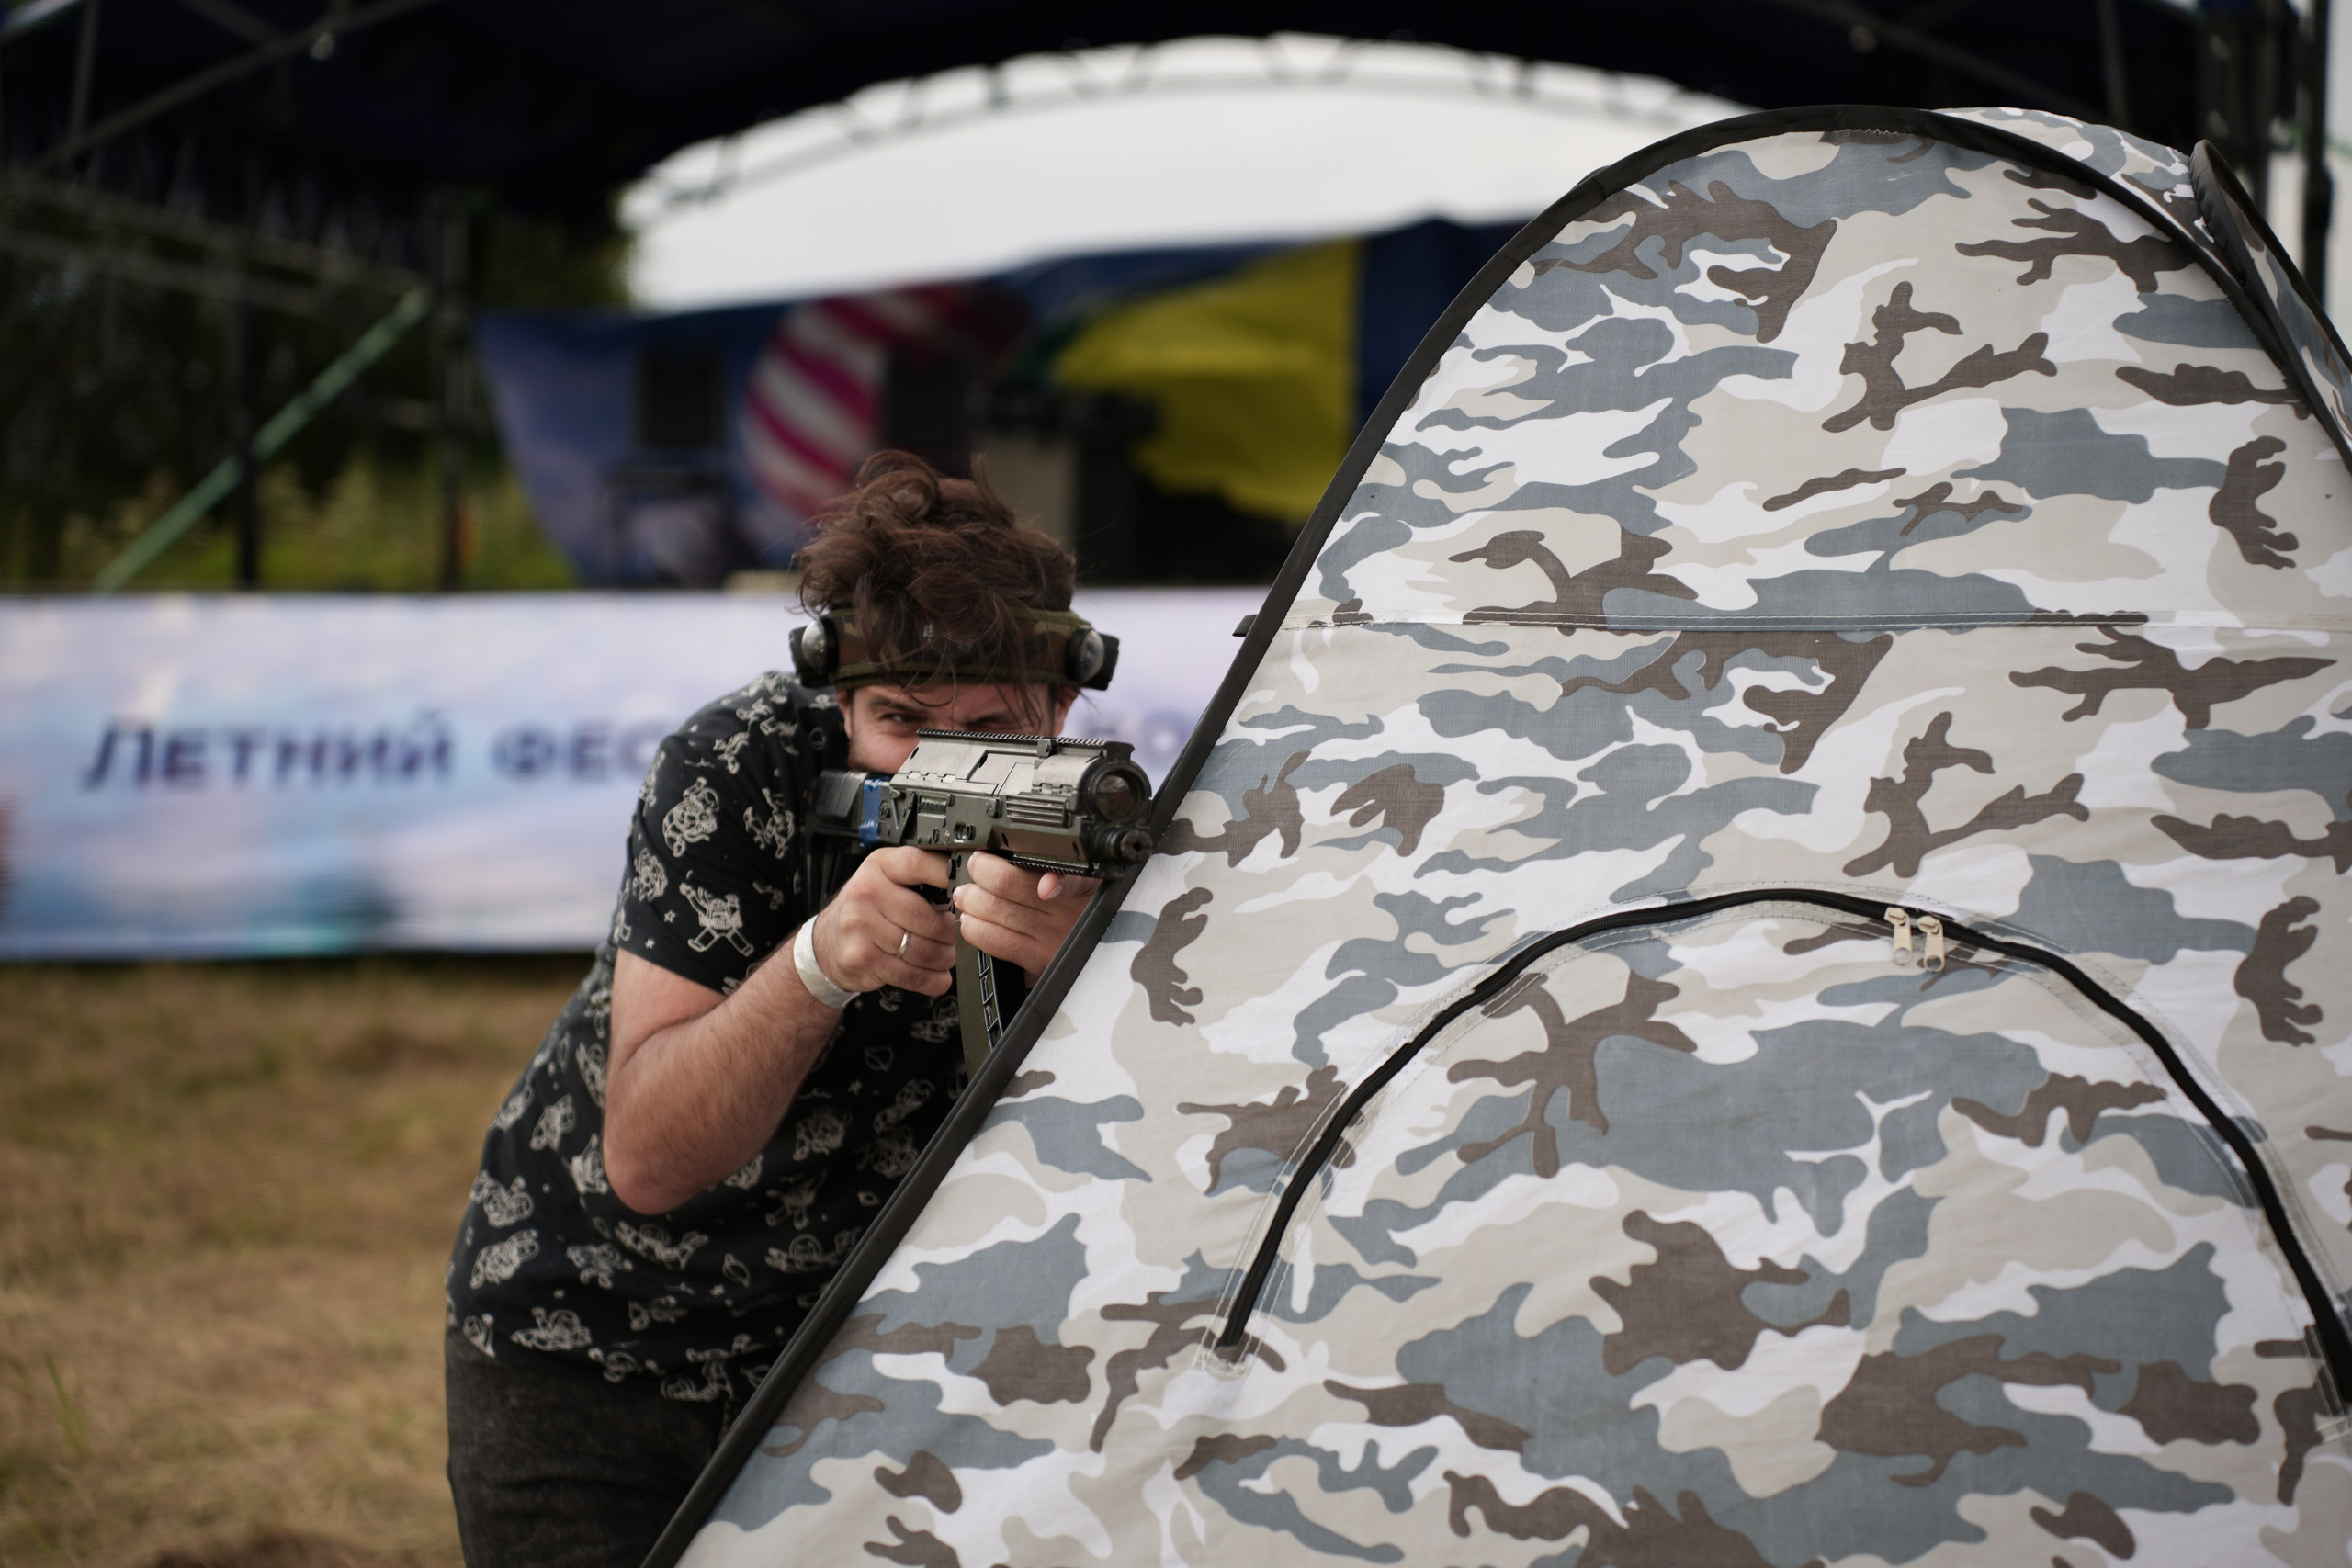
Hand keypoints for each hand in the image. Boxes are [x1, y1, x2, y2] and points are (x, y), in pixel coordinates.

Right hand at [811, 847, 958, 997]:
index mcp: (878, 867)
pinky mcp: (863, 958)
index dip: (947, 877)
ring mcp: (862, 927)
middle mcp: (867, 893)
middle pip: (927, 918)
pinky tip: (937, 976)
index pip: (917, 864)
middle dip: (950, 933)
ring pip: (923, 950)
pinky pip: (911, 974)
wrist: (825, 943)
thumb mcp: (884, 879)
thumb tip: (966, 886)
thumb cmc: (864, 910)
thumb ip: (918, 877)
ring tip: (946, 956)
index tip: (968, 890)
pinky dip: (932, 980)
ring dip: (944, 958)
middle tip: (954, 937)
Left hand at [952, 853, 1100, 982]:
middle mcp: (1065, 910)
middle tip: (974, 868)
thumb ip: (1068, 870)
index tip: (988, 855)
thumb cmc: (1090, 915)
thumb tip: (1035, 866)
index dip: (1007, 859)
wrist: (1105, 962)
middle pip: (1008, 883)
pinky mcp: (1038, 962)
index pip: (1039, 864)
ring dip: (973, 900)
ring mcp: (1050, 937)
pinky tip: (970, 922)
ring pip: (998, 910)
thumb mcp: (1094, 884)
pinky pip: (997, 942)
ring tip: (966, 894)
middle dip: (981, 872)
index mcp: (1078, 884)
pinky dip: (976, 928)